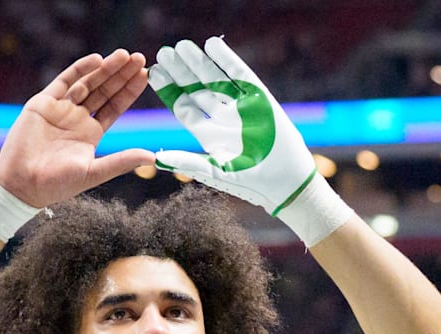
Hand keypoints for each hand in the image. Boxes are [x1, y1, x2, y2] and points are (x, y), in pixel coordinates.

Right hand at [0, 49, 154, 207]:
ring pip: (87, 83)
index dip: (129, 91)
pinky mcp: (43, 103)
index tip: (145, 75)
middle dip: (121, 74)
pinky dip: (80, 69)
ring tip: (123, 55)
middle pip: (104, 90)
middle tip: (140, 58)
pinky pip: (64, 81)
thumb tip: (153, 158)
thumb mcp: (94, 172)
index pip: (114, 106)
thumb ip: (121, 161)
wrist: (22, 184)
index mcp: (91, 134)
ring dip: (105, 69)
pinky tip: (97, 60)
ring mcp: (60, 109)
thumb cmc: (57, 184)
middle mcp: (77, 118)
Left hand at [148, 37, 316, 215]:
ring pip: (215, 78)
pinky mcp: (259, 97)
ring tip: (181, 46)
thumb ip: (188, 162)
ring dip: (199, 62)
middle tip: (163, 54)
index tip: (154, 73)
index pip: (184, 107)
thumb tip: (158, 159)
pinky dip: (226, 60)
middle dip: (180, 72)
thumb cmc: (251, 181)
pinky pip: (240, 74)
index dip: (169, 90)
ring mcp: (241, 105)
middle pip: (196, 89)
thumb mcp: (216, 172)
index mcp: (209, 134)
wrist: (286, 180)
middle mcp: (222, 117)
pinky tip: (212, 45)